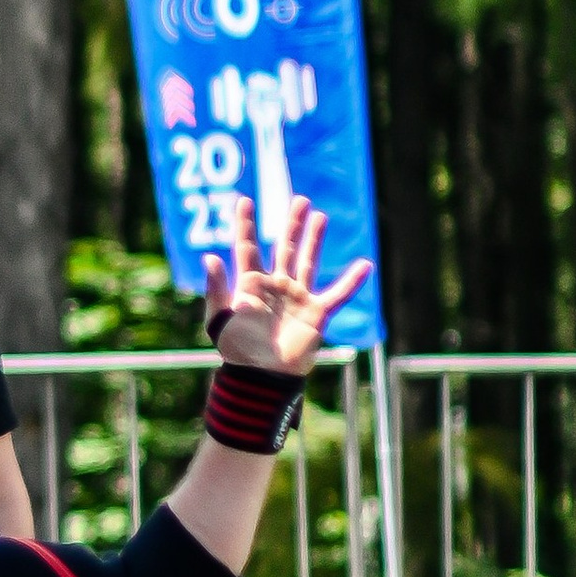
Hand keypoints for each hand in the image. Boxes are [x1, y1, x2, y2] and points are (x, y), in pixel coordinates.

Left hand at [202, 197, 371, 375]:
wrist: (263, 376)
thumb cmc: (238, 351)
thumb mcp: (219, 321)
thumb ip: (216, 289)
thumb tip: (210, 256)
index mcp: (250, 285)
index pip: (247, 247)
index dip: (245, 224)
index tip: (243, 200)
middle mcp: (275, 286)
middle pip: (285, 248)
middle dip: (291, 224)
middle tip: (299, 199)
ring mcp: (297, 298)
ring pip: (308, 262)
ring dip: (314, 240)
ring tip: (320, 216)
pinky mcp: (316, 313)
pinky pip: (338, 294)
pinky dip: (352, 281)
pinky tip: (365, 265)